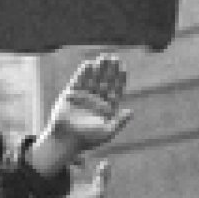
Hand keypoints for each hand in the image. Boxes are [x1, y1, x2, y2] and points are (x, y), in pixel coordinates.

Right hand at [32, 55, 130, 174]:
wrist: (67, 140)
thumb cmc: (88, 139)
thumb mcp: (108, 132)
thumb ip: (120, 122)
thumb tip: (131, 111)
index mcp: (107, 107)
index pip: (116, 89)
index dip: (120, 78)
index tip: (123, 67)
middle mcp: (96, 100)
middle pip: (105, 81)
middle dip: (110, 70)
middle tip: (114, 58)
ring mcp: (84, 96)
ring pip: (93, 79)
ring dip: (98, 68)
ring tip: (103, 57)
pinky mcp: (71, 94)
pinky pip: (78, 81)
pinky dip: (83, 73)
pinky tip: (88, 64)